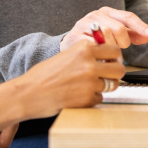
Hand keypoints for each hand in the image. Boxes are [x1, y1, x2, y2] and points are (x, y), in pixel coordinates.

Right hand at [3, 41, 126, 119]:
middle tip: (106, 77)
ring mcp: (90, 82)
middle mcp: (89, 64)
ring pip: (112, 85)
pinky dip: (91, 98)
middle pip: (119, 69)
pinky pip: (100, 98)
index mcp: (83, 49)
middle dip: (114, 74)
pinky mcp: (88, 98)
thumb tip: (106, 58)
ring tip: (86, 87)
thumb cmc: (42, 75)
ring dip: (103, 87)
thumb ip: (85, 55)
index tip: (111, 62)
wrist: (28, 93)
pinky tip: (77, 96)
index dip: (114, 57)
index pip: (114, 50)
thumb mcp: (65, 55)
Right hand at [58, 6, 147, 53]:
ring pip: (108, 36)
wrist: (70, 46)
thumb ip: (132, 34)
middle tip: (117, 50)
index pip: (127, 16)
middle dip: (122, 43)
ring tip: (107, 52)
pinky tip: (99, 53)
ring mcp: (84, 23)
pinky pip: (96, 45)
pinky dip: (100, 51)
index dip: (140, 26)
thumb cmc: (94, 39)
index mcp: (106, 12)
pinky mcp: (76, 35)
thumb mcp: (115, 34)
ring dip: (111, 49)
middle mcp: (95, 14)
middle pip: (119, 28)